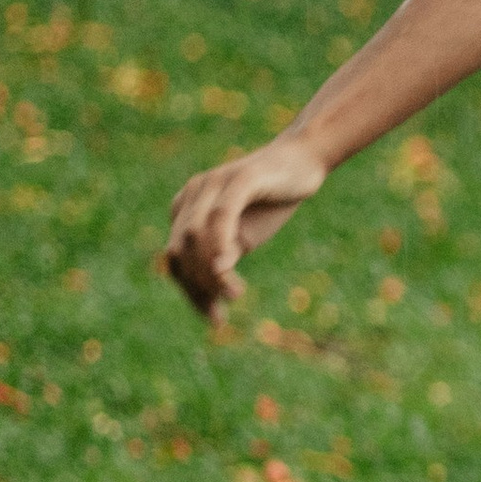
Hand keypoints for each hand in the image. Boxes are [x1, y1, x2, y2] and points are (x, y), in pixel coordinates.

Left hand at [163, 132, 327, 320]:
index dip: (189, 291)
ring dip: (209, 272)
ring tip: (234, 294)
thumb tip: (211, 290)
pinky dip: (219, 243)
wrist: (303, 163)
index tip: (213, 318)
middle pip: (181, 248)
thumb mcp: (244, 236)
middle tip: (219, 315)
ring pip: (196, 234)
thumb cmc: (271, 201)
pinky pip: (221, 215)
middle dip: (196, 287)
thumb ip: (222, 258)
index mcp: (188, 206)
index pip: (176, 256)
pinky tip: (226, 269)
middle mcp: (195, 192)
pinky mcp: (241, 179)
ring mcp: (215, 182)